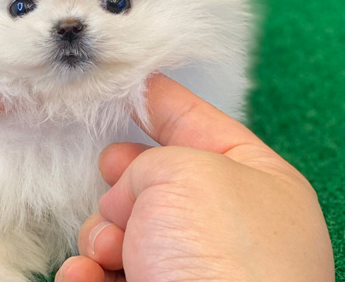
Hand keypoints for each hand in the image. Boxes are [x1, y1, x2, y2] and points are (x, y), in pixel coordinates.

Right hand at [57, 74, 334, 281]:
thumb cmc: (220, 255)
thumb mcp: (183, 171)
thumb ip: (148, 162)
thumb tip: (125, 195)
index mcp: (256, 181)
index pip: (203, 124)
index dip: (164, 102)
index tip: (134, 83)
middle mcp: (226, 225)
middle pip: (158, 179)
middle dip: (125, 176)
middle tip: (111, 169)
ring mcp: (192, 266)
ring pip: (125, 227)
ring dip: (105, 232)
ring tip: (114, 246)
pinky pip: (107, 270)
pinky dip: (89, 269)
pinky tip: (87, 273)